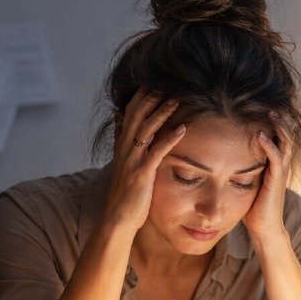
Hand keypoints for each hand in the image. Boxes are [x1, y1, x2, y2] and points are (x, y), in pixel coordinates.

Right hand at [103, 87, 184, 233]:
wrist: (118, 217)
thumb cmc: (125, 192)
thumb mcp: (122, 162)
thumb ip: (121, 140)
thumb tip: (119, 119)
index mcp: (122, 145)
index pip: (129, 113)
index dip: (141, 97)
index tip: (154, 82)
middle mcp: (125, 149)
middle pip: (137, 115)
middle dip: (151, 98)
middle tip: (168, 83)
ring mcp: (132, 160)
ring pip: (146, 130)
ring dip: (162, 113)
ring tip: (177, 100)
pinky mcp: (142, 174)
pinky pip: (156, 152)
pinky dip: (169, 139)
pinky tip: (182, 129)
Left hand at [243, 112, 292, 239]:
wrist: (264, 227)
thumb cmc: (254, 207)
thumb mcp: (248, 182)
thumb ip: (244, 168)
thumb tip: (225, 157)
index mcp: (275, 164)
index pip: (279, 137)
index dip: (275, 123)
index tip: (263, 109)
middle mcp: (281, 165)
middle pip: (287, 135)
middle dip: (281, 119)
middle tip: (271, 106)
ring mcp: (281, 171)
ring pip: (286, 142)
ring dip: (279, 126)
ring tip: (271, 113)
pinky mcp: (277, 179)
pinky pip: (276, 157)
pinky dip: (269, 145)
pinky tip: (261, 136)